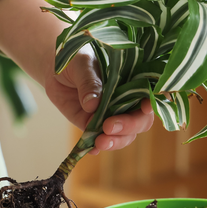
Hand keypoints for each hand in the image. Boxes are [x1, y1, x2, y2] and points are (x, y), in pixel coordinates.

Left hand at [0, 0, 154, 153]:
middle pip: (140, 121)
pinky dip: (97, 147)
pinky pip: (100, 140)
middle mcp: (127, 102)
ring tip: (100, 141)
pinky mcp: (93, 126)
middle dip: (128, 126)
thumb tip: (92, 105)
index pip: (149, 95)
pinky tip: (92, 149)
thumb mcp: (82, 63)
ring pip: (124, 135)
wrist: (55, 67)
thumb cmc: (75, 57)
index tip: (145, 108)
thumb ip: (89, 82)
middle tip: (109, 126)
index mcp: (132, 82)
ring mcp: (111, 116)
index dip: (152, 104)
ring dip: (115, 141)